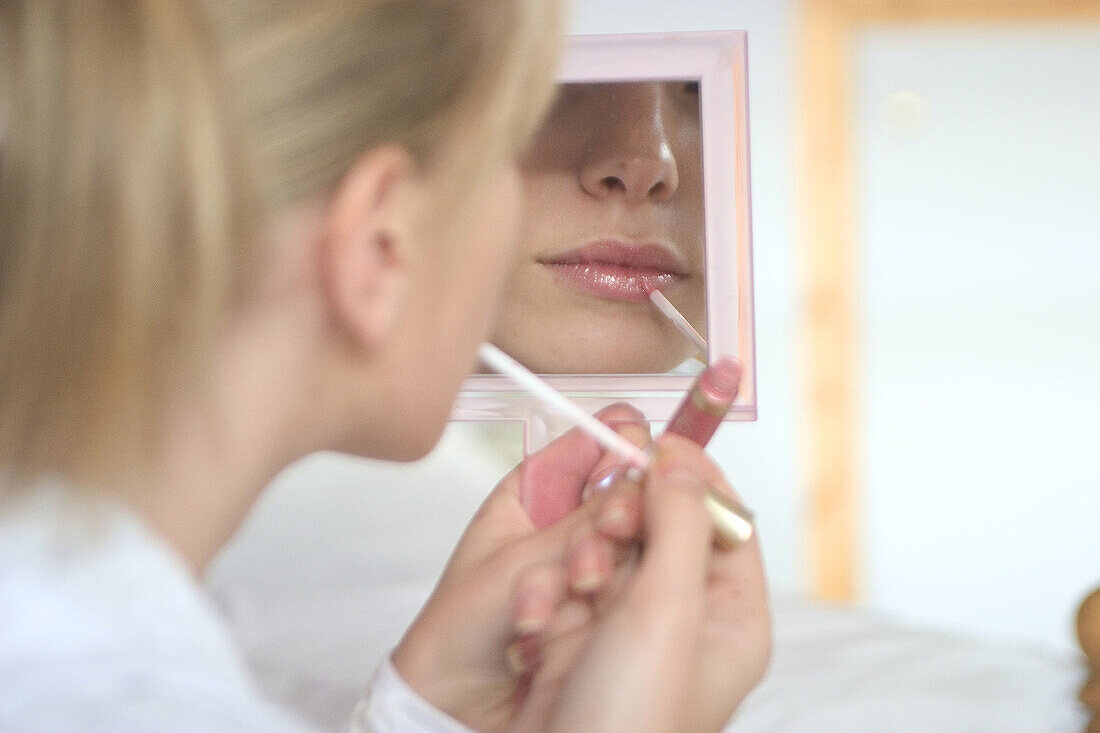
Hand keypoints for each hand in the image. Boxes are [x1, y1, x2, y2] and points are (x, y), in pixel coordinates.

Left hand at [391, 404, 651, 730]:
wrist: (453, 703)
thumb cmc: (456, 630)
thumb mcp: (514, 566)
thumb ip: (575, 525)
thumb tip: (628, 475)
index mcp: (534, 493)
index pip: (587, 445)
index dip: (613, 442)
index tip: (633, 448)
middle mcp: (568, 523)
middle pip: (620, 490)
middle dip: (619, 505)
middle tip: (613, 525)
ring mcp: (590, 562)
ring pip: (629, 537)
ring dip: (607, 554)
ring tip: (580, 580)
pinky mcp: (606, 603)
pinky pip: (630, 581)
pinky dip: (611, 591)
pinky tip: (583, 602)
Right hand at [511, 435, 770, 732]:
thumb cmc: (627, 718)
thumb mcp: (667, 610)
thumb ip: (679, 524)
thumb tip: (681, 457)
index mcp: (730, 619)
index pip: (726, 523)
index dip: (694, 480)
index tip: (657, 445)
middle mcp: (685, 621)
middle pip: (661, 530)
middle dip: (624, 527)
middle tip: (601, 534)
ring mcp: (628, 630)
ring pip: (607, 552)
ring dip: (579, 561)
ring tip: (567, 596)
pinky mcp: (580, 639)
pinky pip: (567, 583)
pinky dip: (550, 590)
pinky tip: (539, 623)